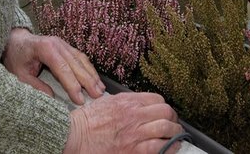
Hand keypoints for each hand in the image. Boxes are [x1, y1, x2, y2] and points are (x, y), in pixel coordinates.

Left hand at [2, 29, 103, 104]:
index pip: (62, 68)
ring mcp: (63, 44)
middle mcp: (57, 44)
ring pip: (82, 60)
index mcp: (45, 48)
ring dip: (92, 75)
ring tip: (100, 90)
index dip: (72, 85)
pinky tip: (95, 79)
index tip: (80, 99)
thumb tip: (52, 98)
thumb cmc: (16, 58)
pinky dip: (89, 69)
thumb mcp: (20, 75)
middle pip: (76, 64)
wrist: (15, 41)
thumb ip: (35, 86)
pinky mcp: (66, 47)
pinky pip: (80, 58)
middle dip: (88, 81)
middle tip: (97, 96)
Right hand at [64, 91, 183, 153]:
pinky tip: (170, 148)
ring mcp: (135, 132)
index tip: (165, 113)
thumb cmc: (86, 121)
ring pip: (166, 128)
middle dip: (173, 119)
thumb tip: (140, 105)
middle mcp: (134, 114)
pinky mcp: (133, 149)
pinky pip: (159, 147)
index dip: (164, 107)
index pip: (157, 99)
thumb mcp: (107, 101)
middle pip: (166, 112)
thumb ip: (126, 101)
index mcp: (128, 101)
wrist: (74, 136)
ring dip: (174, 133)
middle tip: (173, 125)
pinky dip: (168, 147)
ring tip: (175, 137)